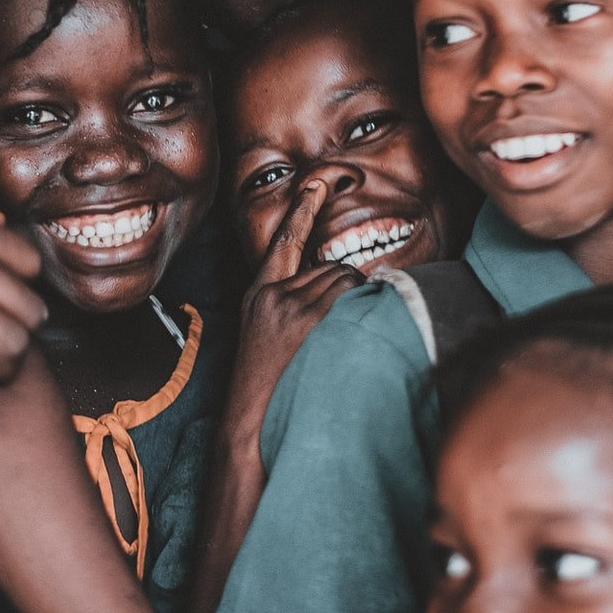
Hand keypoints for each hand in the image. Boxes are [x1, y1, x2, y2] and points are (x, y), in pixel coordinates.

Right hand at [224, 180, 363, 446]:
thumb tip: (340, 290)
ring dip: (356, 303)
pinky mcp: (308, 319)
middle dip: (347, 292)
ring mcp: (290, 305)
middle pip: (332, 267)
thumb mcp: (267, 343)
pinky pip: (351, 293)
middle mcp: (272, 295)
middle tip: (341, 333)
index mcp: (258, 297)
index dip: (303, 208)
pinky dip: (361, 307)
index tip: (318, 182)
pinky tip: (351, 336)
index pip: (284, 242)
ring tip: (340, 342)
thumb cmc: (270, 394)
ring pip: (345, 279)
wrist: (251, 430)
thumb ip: (293, 311)